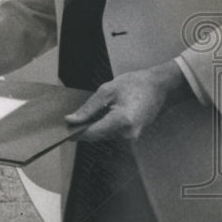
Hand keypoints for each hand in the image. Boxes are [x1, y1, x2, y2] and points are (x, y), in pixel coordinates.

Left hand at [65, 60, 192, 141]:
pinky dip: (102, 125)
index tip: (62, 132)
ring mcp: (132, 136)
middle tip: (68, 122)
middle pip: (97, 136)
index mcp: (122, 121)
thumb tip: (71, 120)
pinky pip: (112, 132)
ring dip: (92, 127)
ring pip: (103, 135)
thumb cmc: (136, 84)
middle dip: (82, 129)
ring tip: (83, 116)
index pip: (92, 133)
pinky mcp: (132, 134)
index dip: (76, 133)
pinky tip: (98, 115)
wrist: (159, 86)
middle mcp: (128, 133)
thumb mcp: (107, 91)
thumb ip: (88, 108)